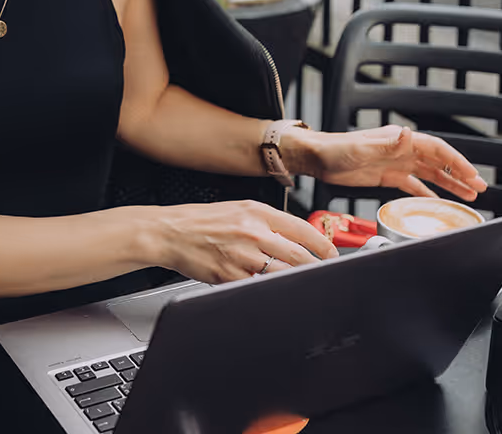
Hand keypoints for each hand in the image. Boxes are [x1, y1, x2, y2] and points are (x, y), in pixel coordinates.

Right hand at [147, 199, 337, 284]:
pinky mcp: (231, 276)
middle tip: (324, 275)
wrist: (169, 231)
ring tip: (302, 286)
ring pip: (283, 274)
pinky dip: (267, 291)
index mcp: (257, 211)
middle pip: (299, 255)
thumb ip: (266, 222)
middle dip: (317, 268)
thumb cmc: (200, 221)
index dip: (324, 245)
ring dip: (296, 282)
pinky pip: (258, 288)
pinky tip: (270, 292)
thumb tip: (295, 238)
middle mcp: (253, 231)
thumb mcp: (237, 209)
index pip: (303, 229)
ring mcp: (243, 255)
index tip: (333, 255)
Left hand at [282, 125, 486, 203]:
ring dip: (449, 184)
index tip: (473, 175)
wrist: (316, 157)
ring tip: (468, 196)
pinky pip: (413, 185)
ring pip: (429, 174)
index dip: (457, 161)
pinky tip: (437, 203)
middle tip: (480, 188)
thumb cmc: (336, 148)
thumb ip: (387, 143)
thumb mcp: (362, 147)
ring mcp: (395, 163)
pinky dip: (427, 193)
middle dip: (460, 173)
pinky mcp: (386, 176)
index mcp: (399, 140)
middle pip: (438, 161)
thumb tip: (406, 133)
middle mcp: (401, 150)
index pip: (437, 149)